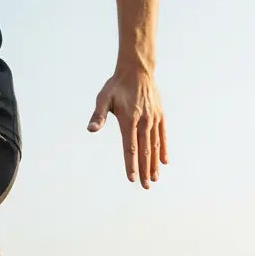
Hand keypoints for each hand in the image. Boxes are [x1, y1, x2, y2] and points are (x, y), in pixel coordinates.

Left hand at [87, 69, 167, 187]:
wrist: (138, 69)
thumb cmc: (117, 85)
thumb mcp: (104, 98)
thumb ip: (98, 115)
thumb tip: (91, 129)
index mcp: (129, 119)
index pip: (130, 147)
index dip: (131, 163)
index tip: (131, 178)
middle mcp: (143, 121)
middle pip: (144, 150)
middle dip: (144, 170)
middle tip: (145, 186)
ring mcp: (153, 119)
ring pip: (154, 145)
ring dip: (154, 163)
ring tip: (154, 179)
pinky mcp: (160, 115)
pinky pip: (162, 135)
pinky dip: (163, 149)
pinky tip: (163, 162)